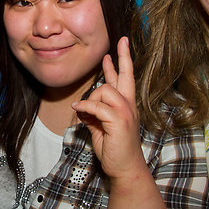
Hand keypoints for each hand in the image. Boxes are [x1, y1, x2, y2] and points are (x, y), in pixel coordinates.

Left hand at [71, 36, 145, 179]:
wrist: (124, 168)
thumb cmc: (114, 149)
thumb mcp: (101, 128)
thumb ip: (94, 114)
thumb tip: (82, 106)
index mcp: (126, 105)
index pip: (125, 78)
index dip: (123, 61)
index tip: (120, 46)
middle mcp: (129, 105)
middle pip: (125, 76)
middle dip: (123, 57)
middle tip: (121, 41)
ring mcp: (126, 112)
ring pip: (105, 90)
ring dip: (91, 99)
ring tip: (85, 111)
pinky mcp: (119, 121)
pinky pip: (97, 106)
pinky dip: (85, 108)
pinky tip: (78, 111)